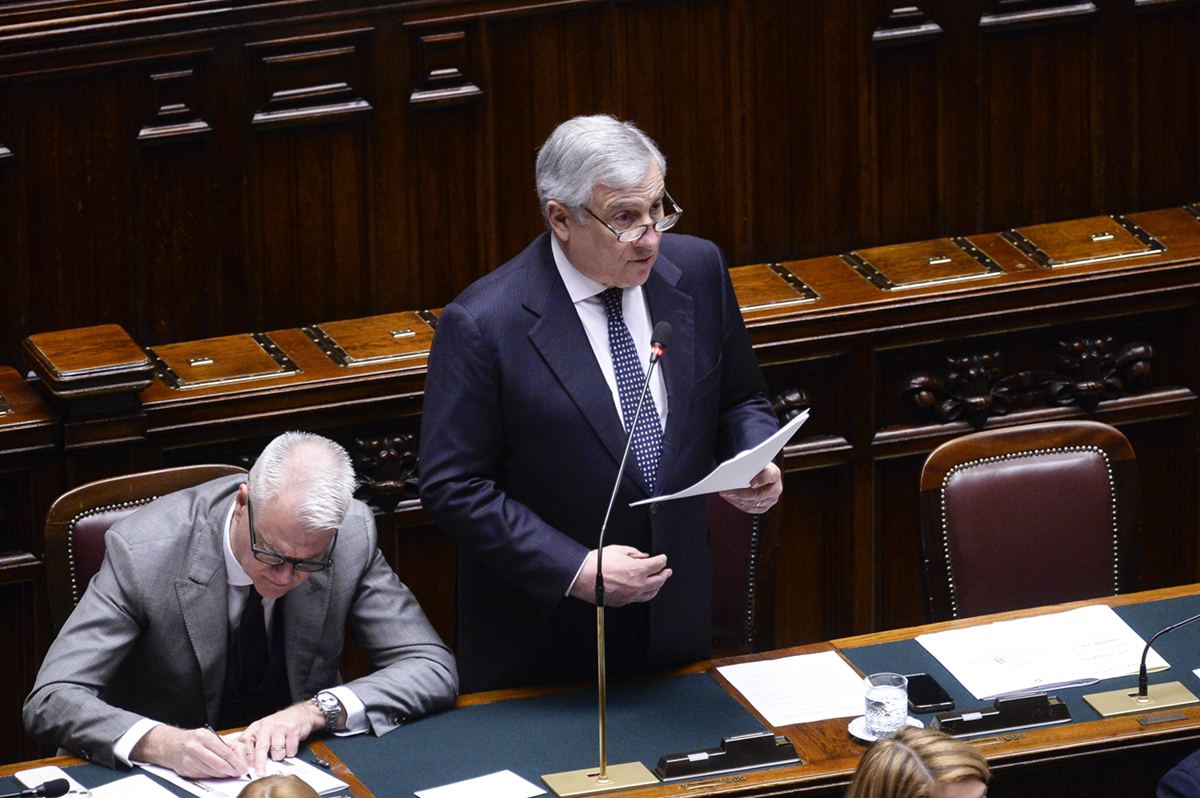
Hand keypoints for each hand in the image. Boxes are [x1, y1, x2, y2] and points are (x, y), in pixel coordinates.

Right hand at [130, 724, 246, 778]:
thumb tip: (241, 756)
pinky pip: (205, 775)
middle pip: (219, 763)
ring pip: (213, 771)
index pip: (225, 752)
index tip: (243, 767)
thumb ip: (227, 744)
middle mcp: (196, 748)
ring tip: (231, 773)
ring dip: (224, 774)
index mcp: (204, 736)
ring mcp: (190, 760)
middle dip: (232, 770)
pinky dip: (215, 776)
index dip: (236, 762)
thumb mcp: (210, 736)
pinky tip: (220, 773)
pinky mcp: (187, 770)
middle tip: (239, 772)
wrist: (171, 745)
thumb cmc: (194, 740)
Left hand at [232, 701, 324, 776]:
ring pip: (277, 751)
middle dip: (260, 763)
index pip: (246, 741)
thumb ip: (253, 741)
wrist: (301, 713)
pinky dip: (290, 752)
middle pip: (261, 747)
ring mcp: (280, 727)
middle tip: (260, 773)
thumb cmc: (281, 723)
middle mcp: (267, 725)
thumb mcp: (263, 729)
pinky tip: (290, 745)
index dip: (246, 755)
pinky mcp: (293, 730)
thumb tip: (240, 756)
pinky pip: (290, 750)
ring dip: (279, 756)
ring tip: (281, 749)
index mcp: (257, 726)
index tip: (247, 766)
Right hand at [569, 545, 671, 606]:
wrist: (582, 576)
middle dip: (665, 574)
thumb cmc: (597, 563)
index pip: (658, 564)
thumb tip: (643, 556)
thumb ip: (634, 553)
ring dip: (658, 587)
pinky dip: (645, 594)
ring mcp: (631, 595)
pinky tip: (645, 591)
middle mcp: (638, 585)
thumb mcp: (619, 550)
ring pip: (651, 593)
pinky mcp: (623, 602)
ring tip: (660, 582)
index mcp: (639, 570)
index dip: (663, 560)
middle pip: (659, 580)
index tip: (663, 558)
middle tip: (667, 571)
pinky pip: (639, 599)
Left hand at [719, 462, 781, 514]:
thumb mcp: (754, 462)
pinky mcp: (764, 507)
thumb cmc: (755, 466)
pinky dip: (738, 504)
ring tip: (725, 494)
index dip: (761, 480)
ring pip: (753, 503)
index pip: (769, 476)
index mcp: (775, 474)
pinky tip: (729, 499)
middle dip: (741, 493)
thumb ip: (749, 466)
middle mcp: (776, 489)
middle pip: (759, 494)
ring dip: (737, 499)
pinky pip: (750, 508)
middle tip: (727, 491)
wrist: (760, 473)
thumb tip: (736, 473)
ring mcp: (771, 500)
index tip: (751, 483)